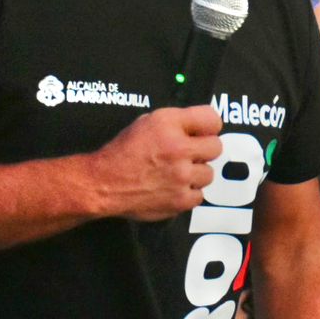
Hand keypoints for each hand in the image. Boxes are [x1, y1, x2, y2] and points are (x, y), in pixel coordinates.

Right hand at [88, 105, 222, 220]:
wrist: (103, 183)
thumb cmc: (122, 153)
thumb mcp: (146, 122)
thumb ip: (176, 122)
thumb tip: (198, 127)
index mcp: (169, 124)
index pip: (212, 119)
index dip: (208, 127)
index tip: (203, 133)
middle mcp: (178, 148)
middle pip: (216, 147)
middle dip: (203, 150)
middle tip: (189, 155)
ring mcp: (181, 176)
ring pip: (209, 173)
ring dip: (195, 174)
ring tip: (177, 173)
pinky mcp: (180, 200)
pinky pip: (199, 196)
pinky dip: (188, 193)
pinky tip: (173, 188)